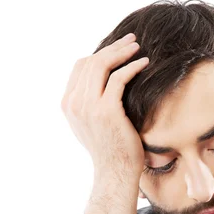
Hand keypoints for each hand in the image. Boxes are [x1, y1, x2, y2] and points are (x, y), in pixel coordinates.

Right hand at [61, 32, 148, 179]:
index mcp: (68, 104)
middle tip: (131, 40)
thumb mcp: (94, 124)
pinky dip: (132, 66)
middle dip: (113, 47)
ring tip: (138, 47)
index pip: (80, 66)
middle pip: (91, 61)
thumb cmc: (112, 150)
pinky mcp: (107, 111)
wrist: (115, 173)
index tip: (118, 48)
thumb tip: (103, 84)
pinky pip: (119, 78)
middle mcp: (74, 103)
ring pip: (102, 65)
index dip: (100, 53)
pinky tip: (145, 63)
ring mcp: (88, 107)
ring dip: (122, 52)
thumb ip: (91, 103)